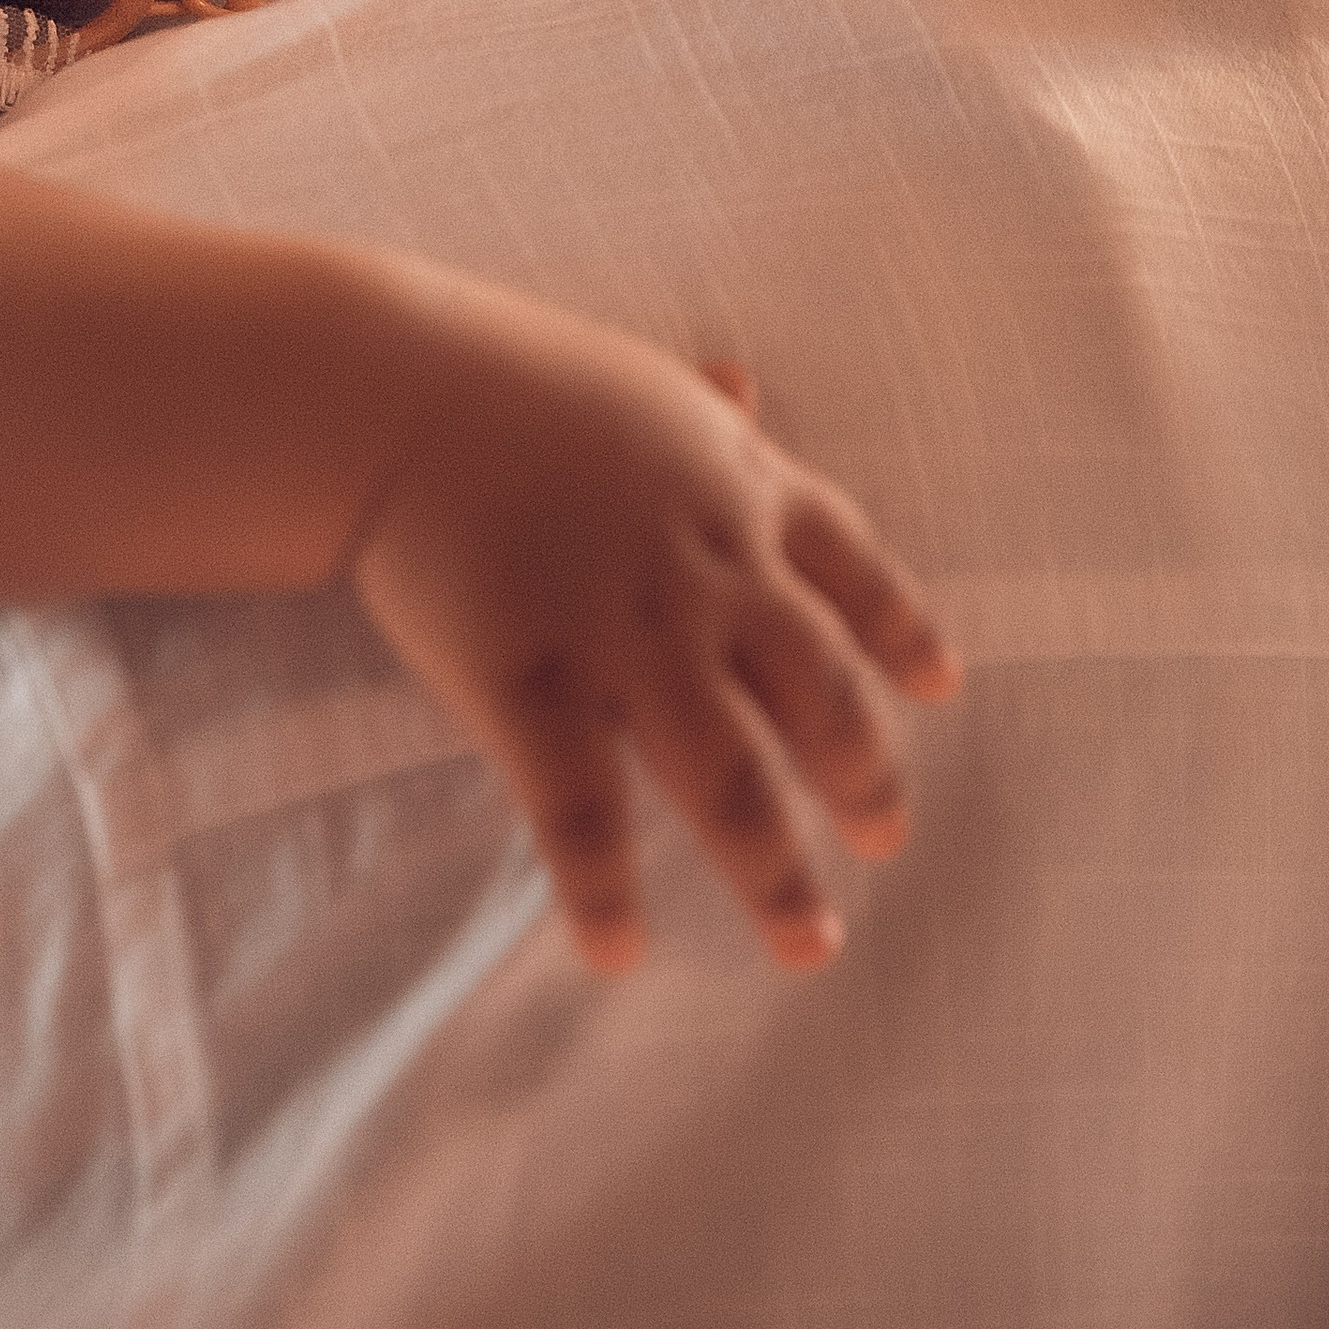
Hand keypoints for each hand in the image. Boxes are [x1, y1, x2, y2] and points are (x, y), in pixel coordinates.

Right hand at [346, 275, 958, 976]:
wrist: (387, 390)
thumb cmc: (501, 378)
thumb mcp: (629, 376)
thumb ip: (698, 400)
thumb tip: (746, 380)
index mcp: (736, 491)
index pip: (855, 573)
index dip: (901, 636)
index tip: (941, 690)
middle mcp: (706, 573)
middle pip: (819, 697)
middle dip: (863, 778)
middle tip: (885, 839)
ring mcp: (623, 634)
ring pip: (728, 780)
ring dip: (775, 874)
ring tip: (808, 944)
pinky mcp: (529, 682)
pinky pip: (579, 812)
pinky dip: (603, 892)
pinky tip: (618, 952)